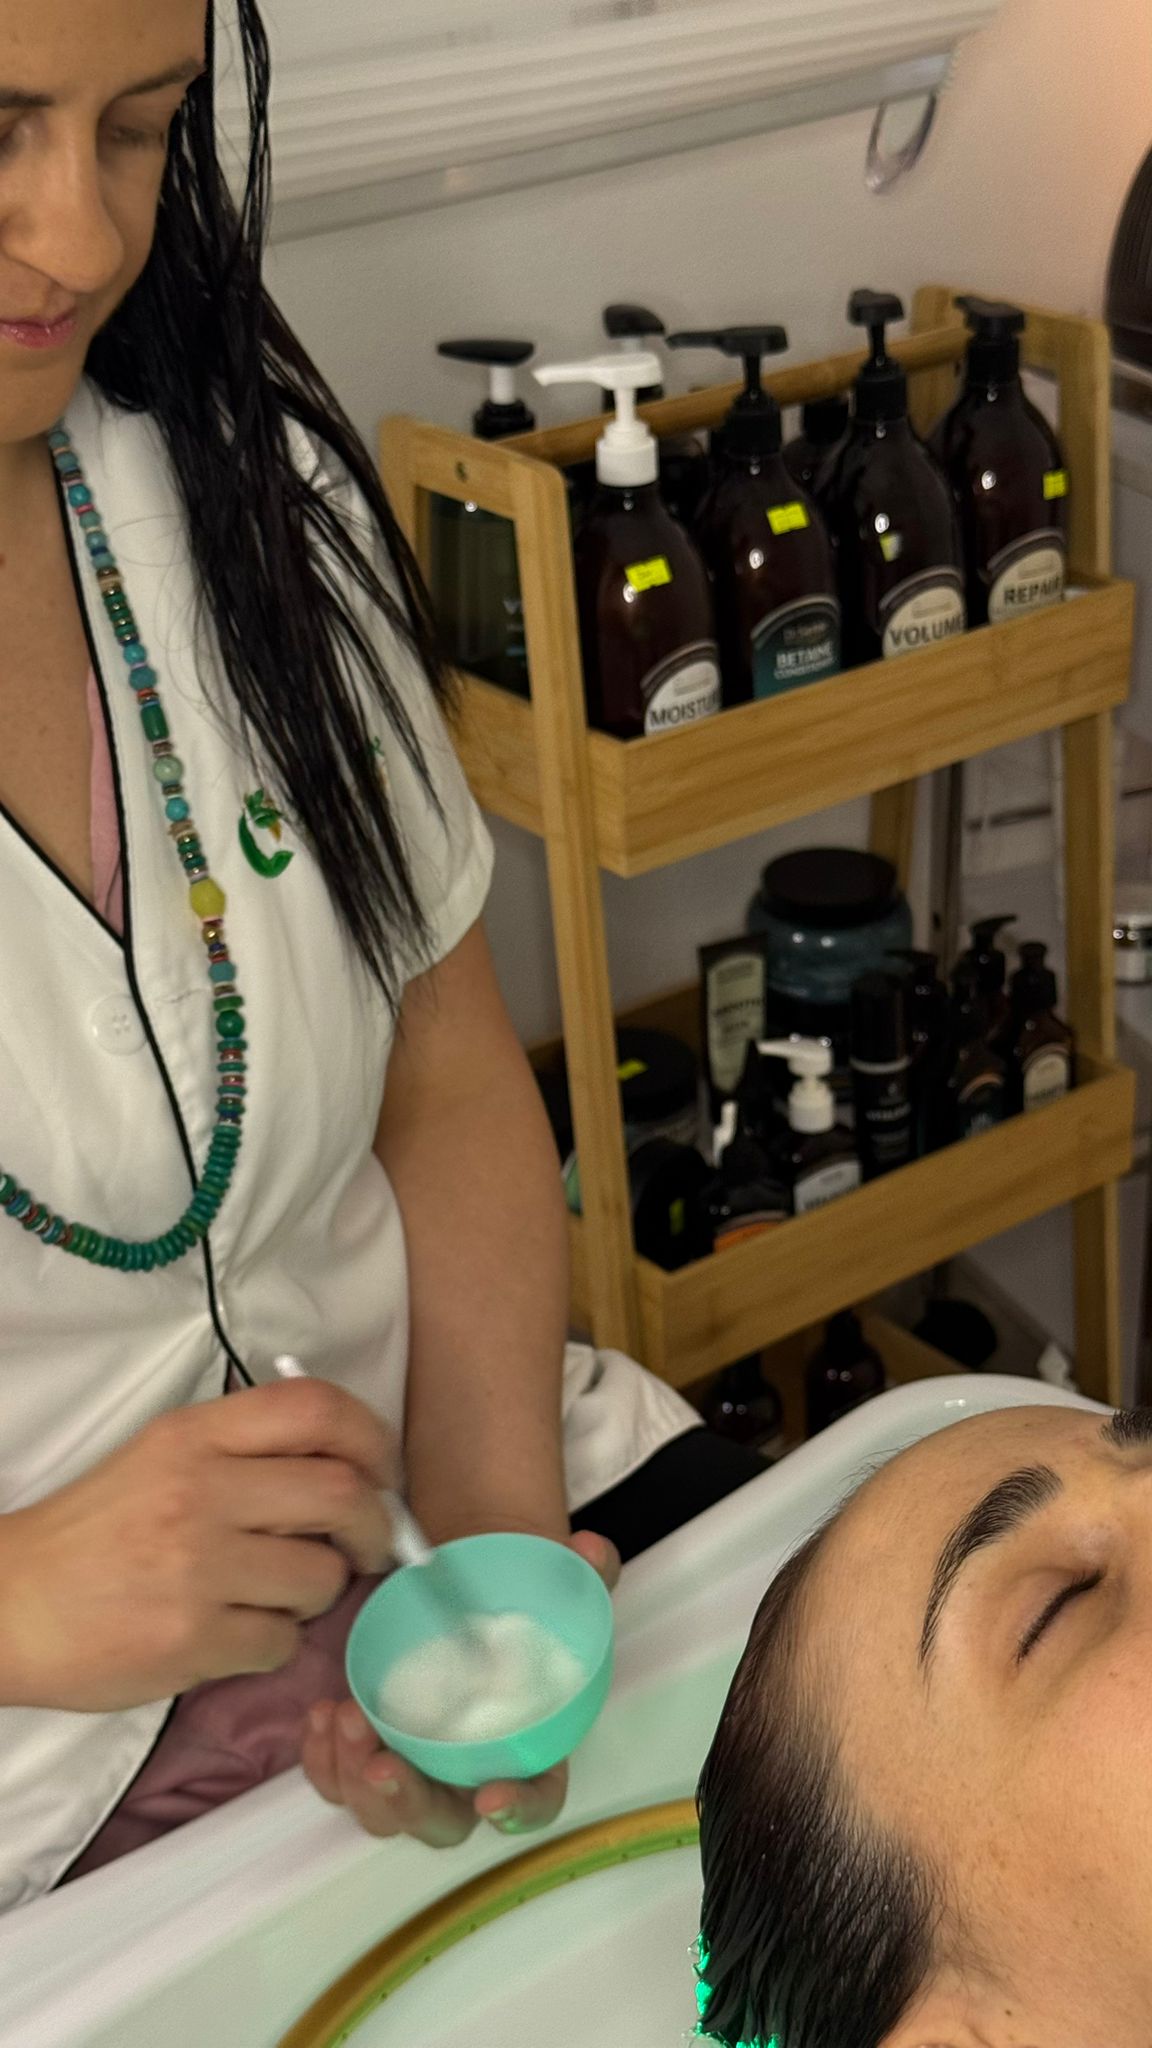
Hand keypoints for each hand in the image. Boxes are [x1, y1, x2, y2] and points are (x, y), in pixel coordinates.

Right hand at [0, 1379, 397, 1712]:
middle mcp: (200, 1492)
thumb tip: (351, 1467)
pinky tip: (238, 1633)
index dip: (371, 1437)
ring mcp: (197, 1569)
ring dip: (320, 1592)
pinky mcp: (191, 1641)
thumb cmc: (96, 1530)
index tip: (384, 1471)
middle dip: (374, 1526)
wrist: (9, 1604)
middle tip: (367, 1546)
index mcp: (194, 1436)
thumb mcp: (162, 1456)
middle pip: (342, 1493)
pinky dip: (276, 1644)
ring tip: (280, 1594)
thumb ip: (245, 1449)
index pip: (314, 1408)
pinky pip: (282, 1643)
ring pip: (322, 1578)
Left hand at [300, 1530, 620, 1845]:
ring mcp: (415, 1767)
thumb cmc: (519, 1602)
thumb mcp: (560, 1582)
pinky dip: (324, 1760)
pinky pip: (339, 1778)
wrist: (468, 1587)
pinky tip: (323, 1714)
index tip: (490, 1796)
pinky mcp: (371, 1747)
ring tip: (344, 1716)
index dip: (519, 1810)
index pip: (537, 1801)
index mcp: (530, 1750)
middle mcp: (470, 1774)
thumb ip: (586, 1572)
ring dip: (355, 1778)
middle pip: (442, 1823)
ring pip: (382, 1810)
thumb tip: (588, 1551)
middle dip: (408, 1804)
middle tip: (382, 1765)